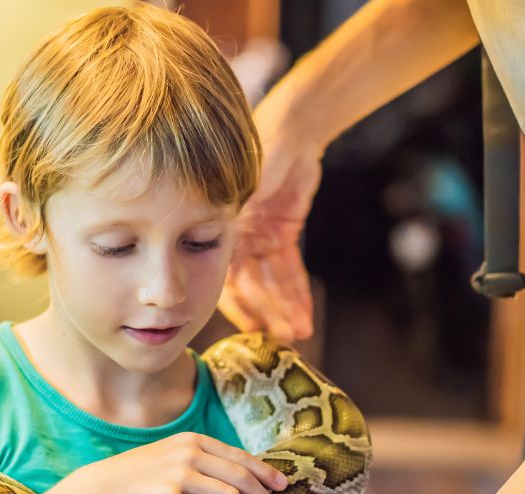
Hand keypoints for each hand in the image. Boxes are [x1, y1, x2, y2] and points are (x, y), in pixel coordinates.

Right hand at [79, 432, 287, 493]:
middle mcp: (190, 453)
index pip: (241, 456)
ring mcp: (180, 474)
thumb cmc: (137, 479)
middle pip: (243, 476)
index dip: (265, 473)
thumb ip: (198, 461)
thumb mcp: (170, 458)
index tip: (281, 487)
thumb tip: (231, 478)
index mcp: (194, 441)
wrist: (101, 489)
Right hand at [220, 85, 323, 343]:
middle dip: (270, 313)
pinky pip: (290, 270)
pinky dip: (299, 292)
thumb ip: (234, 228)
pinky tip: (305, 316)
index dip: (241, 308)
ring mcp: (260, 237)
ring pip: (274, 283)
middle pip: (254, 287)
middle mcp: (236, 239)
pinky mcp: (282, 233)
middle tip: (285, 338)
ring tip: (299, 334)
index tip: (255, 331)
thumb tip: (230, 273)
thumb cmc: (264, 150)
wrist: (295, 124)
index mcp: (219, 232)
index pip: (228, 281)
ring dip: (287, 308)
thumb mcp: (242, 192)